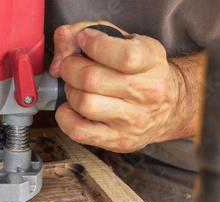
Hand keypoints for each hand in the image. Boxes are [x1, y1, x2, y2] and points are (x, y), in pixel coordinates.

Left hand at [49, 21, 181, 152]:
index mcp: (152, 62)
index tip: (84, 39)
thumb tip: (61, 57)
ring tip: (76, 88)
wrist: (169, 105)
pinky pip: (79, 131)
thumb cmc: (138, 70)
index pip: (125, 56)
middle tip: (71, 66)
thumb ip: (89, 32)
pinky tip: (72, 108)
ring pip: (84, 104)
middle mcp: (147, 92)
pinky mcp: (119, 140)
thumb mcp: (124, 40)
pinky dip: (65, 117)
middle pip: (92, 79)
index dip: (95, 44)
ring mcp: (133, 120)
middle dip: (70, 68)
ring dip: (70, 92)